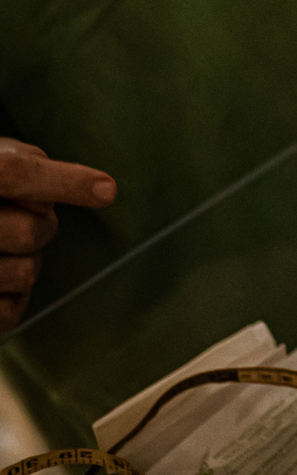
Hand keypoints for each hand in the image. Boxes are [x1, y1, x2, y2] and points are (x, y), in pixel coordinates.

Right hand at [0, 141, 115, 332]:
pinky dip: (15, 295)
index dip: (65, 181)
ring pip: (26, 272)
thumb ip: (24, 163)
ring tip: (3, 248)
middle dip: (42, 224)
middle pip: (32, 231)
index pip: (14, 173)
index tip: (108, 190)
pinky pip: (12, 310)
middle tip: (21, 217)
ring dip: (28, 260)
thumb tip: (90, 187)